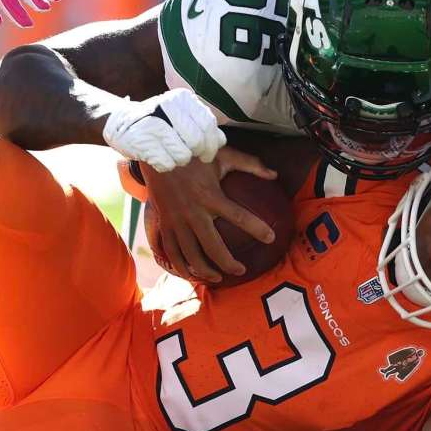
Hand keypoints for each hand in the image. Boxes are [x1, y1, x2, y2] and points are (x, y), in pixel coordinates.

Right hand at [104, 89, 225, 171]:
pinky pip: (166, 164)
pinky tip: (157, 156)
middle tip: (189, 156)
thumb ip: (204, 127)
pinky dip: (164, 165)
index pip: (208, 125)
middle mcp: (168, 104)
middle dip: (196, 154)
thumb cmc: (160, 123)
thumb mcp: (183, 119)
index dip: (211, 145)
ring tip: (170, 153)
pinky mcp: (141, 140)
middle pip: (197, 140)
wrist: (121, 123)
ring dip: (179, 160)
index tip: (206, 154)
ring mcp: (152, 121)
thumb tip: (221, 140)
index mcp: (182, 98)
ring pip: (183, 155)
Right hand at [142, 146, 276, 281]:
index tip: (271, 238)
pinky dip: (182, 266)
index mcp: (211, 196)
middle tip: (241, 270)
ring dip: (206, 270)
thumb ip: (251, 164)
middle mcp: (193, 212)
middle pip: (214, 248)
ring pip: (191, 255)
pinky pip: (172, 252)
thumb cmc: (194, 154)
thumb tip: (275, 175)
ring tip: (218, 277)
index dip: (258, 229)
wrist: (156, 152)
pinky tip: (192, 273)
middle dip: (229, 264)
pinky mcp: (164, 224)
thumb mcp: (223, 154)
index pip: (239, 217)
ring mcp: (177, 221)